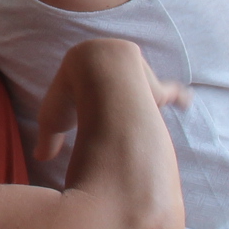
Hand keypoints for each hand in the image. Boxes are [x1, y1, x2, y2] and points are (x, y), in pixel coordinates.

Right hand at [32, 37, 187, 164]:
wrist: (94, 70)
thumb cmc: (70, 95)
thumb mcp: (52, 120)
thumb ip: (49, 140)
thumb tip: (40, 159)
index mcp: (87, 73)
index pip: (91, 84)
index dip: (91, 94)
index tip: (91, 97)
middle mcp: (116, 71)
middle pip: (123, 83)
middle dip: (127, 89)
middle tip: (131, 98)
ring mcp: (139, 78)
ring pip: (146, 87)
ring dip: (148, 93)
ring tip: (161, 100)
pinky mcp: (155, 89)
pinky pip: (171, 91)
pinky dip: (179, 98)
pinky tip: (188, 102)